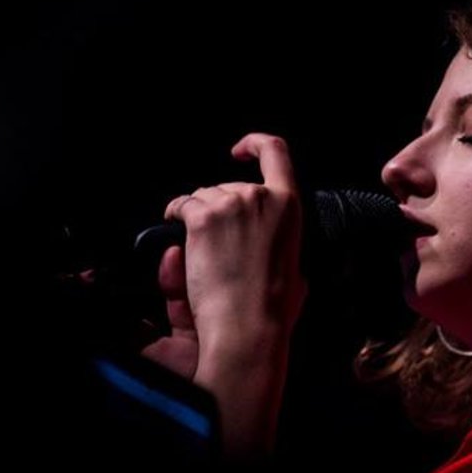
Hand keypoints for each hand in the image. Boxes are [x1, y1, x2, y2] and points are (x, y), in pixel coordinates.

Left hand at [139, 133, 307, 457]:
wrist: (247, 328)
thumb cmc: (272, 310)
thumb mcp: (297, 271)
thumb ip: (287, 248)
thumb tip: (282, 252)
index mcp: (289, 207)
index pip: (276, 153)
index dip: (255, 144)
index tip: (240, 151)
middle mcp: (261, 197)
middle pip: (227, 185)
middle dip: (216, 207)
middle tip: (214, 244)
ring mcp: (231, 204)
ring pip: (201, 196)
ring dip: (195, 216)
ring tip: (201, 251)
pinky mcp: (203, 217)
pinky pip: (180, 205)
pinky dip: (174, 215)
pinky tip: (176, 232)